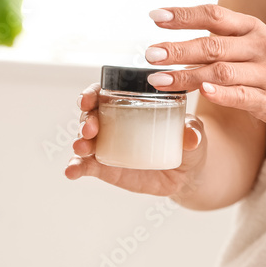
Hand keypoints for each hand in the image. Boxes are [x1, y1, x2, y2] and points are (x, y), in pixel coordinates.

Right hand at [65, 83, 205, 197]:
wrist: (187, 174)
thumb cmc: (188, 142)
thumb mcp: (194, 133)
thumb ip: (192, 132)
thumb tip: (191, 137)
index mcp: (130, 103)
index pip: (105, 92)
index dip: (92, 93)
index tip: (89, 98)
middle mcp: (113, 122)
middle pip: (90, 115)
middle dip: (85, 119)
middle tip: (91, 128)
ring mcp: (107, 145)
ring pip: (85, 140)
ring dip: (79, 142)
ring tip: (82, 148)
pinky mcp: (105, 168)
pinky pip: (86, 166)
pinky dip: (75, 167)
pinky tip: (71, 171)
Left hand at [145, 4, 265, 130]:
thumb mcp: (256, 44)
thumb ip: (223, 41)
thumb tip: (178, 41)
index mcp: (251, 29)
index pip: (213, 15)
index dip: (184, 15)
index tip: (155, 16)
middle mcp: (258, 47)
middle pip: (212, 45)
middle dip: (177, 49)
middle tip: (149, 53)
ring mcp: (265, 74)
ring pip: (221, 72)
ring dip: (187, 75)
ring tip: (158, 80)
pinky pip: (242, 96)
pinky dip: (222, 94)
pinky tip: (202, 93)